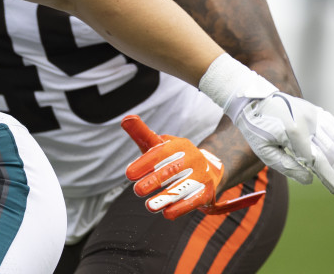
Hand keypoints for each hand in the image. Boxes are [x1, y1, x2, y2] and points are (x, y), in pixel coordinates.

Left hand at [122, 115, 263, 218]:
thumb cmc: (172, 157)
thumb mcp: (158, 145)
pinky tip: (167, 214)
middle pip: (171, 170)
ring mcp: (202, 175)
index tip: (129, 174)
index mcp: (178, 145)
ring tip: (149, 206)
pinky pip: (194, 200)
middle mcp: (192, 158)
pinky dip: (181, 208)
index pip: (160, 153)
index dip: (143, 163)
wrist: (208, 169)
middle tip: (137, 191)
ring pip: (182, 187)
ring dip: (166, 197)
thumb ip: (141, 134)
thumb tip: (126, 119)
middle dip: (153, 181)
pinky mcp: (208, 191)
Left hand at [200, 54, 333, 193]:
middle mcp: (307, 120)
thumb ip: (286, 166)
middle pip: (331, 151)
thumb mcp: (264, 151)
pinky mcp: (314, 110)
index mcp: (292, 131)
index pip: (317, 160)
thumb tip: (310, 179)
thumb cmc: (256, 129)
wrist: (252, 101)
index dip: (329, 177)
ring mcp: (312, 113)